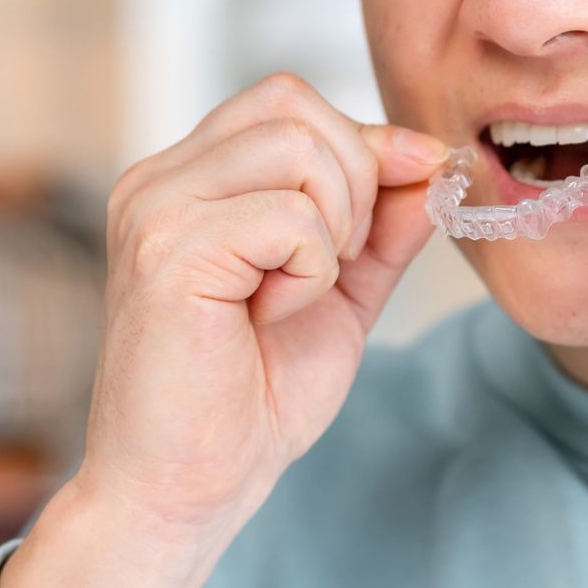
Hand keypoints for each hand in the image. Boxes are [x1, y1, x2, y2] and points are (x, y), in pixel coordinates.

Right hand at [0, 73, 448, 587]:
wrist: (190, 488)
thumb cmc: (252, 397)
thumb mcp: (341, 289)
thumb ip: (382, 223)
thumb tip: (432, 157)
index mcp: (189, 179)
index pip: (288, 100)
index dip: (363, 142)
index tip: (405, 194)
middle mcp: (159, 180)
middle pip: (295, 104)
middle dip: (356, 181)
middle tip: (332, 264)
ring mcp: (155, 210)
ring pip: (299, 148)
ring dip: (334, 228)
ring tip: (295, 291)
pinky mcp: (167, 251)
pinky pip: (290, 216)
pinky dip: (310, 270)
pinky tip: (270, 315)